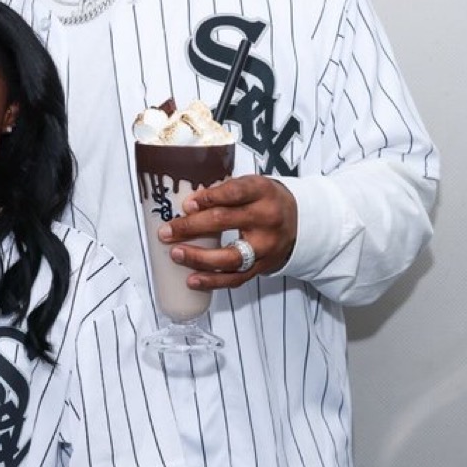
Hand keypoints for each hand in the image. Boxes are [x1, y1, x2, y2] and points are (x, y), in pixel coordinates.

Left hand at [159, 175, 296, 289]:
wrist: (300, 223)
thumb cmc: (265, 201)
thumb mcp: (251, 185)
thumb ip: (223, 191)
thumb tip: (185, 204)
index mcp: (262, 192)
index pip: (235, 192)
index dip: (209, 198)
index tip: (187, 204)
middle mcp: (266, 219)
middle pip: (225, 222)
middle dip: (191, 227)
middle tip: (167, 231)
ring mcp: (265, 247)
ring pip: (230, 256)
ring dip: (198, 258)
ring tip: (175, 254)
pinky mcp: (262, 267)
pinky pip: (235, 278)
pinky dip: (212, 281)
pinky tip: (192, 280)